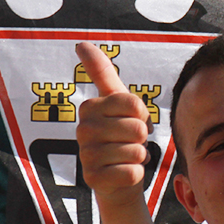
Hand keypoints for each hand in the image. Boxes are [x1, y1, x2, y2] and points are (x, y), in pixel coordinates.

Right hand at [74, 42, 152, 209]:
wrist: (118, 179)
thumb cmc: (121, 136)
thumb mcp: (116, 101)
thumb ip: (101, 71)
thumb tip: (81, 44)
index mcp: (90, 107)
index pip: (134, 105)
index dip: (143, 115)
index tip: (132, 120)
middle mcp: (83, 130)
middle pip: (137, 129)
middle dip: (142, 138)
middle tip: (131, 142)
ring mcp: (86, 155)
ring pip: (134, 151)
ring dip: (139, 156)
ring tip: (127, 157)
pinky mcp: (92, 179)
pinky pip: (131, 173)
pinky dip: (135, 174)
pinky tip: (124, 172)